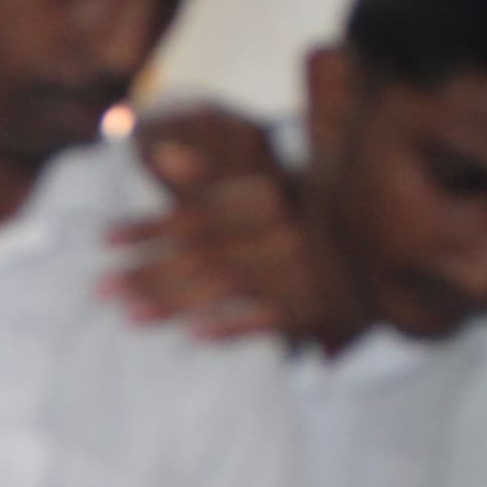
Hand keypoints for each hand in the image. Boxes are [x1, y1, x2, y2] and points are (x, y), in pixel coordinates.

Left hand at [107, 108, 337, 347]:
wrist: (384, 247)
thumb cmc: (308, 214)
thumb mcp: (265, 184)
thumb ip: (210, 176)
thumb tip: (159, 151)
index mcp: (270, 194)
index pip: (198, 212)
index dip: (149, 224)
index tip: (106, 239)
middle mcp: (284, 229)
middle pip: (203, 252)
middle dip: (148, 270)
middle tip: (102, 286)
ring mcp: (302, 269)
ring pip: (227, 286)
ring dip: (175, 301)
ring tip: (129, 314)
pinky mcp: (317, 307)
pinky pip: (269, 319)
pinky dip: (232, 326)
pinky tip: (194, 335)